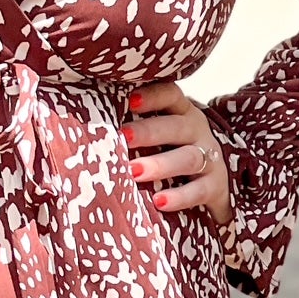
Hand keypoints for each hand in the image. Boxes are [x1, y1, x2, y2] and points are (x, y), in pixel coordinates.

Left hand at [121, 79, 234, 229]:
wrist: (212, 185)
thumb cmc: (171, 153)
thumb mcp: (160, 134)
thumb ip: (133, 127)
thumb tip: (84, 125)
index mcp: (182, 113)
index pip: (171, 95)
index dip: (153, 96)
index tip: (130, 101)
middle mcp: (198, 132)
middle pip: (177, 127)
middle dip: (149, 132)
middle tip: (122, 137)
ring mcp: (210, 159)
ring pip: (188, 158)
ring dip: (160, 164)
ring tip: (133, 172)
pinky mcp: (214, 187)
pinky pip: (199, 191)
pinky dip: (180, 197)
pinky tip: (159, 202)